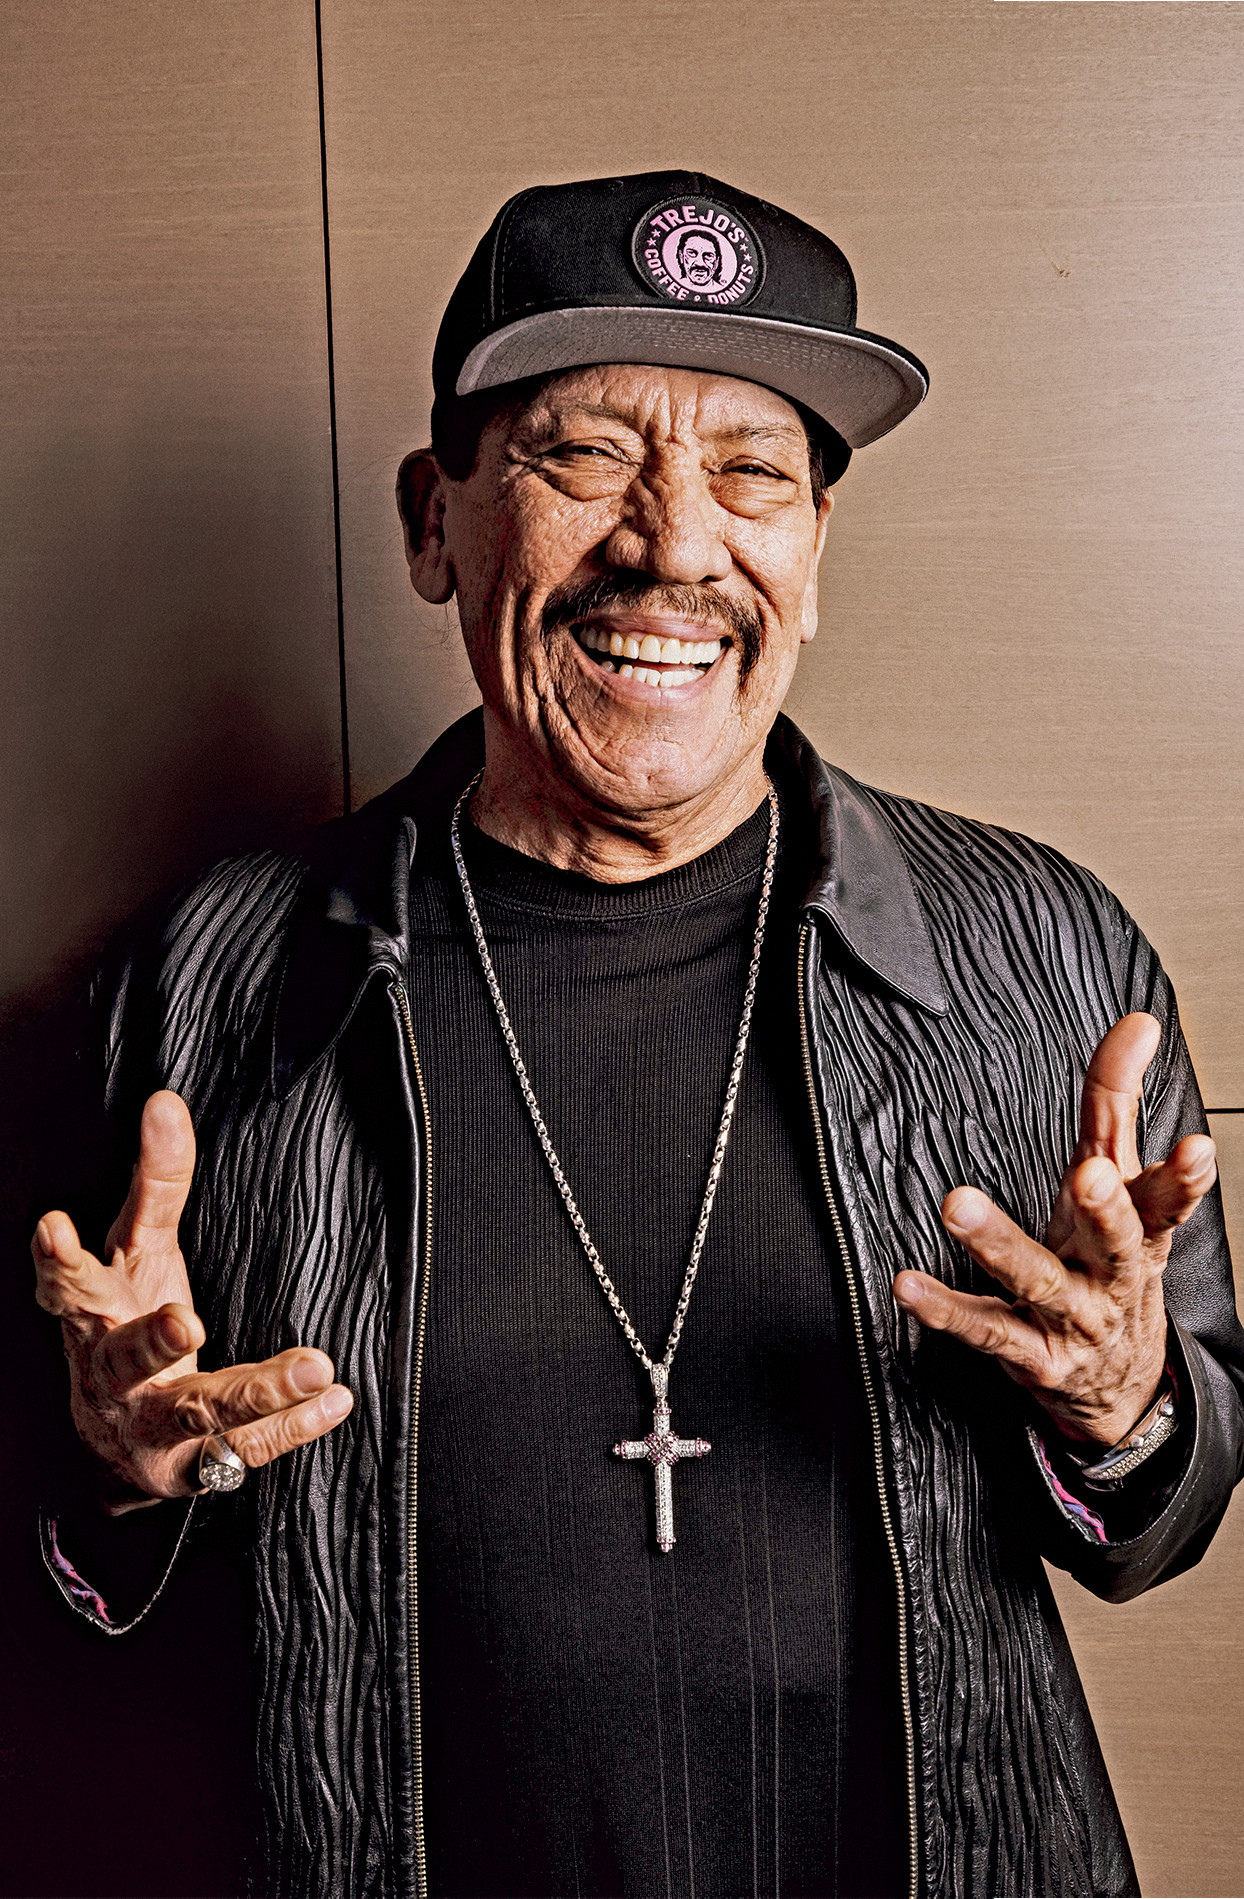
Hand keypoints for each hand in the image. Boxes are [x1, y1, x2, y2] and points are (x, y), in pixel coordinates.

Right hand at [33, 1091, 353, 1509]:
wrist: (111, 1444)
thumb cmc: (126, 1323)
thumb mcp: (137, 1252)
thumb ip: (158, 1182)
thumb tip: (166, 1101)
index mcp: (93, 1315)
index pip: (69, 1283)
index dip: (57, 1260)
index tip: (53, 1228)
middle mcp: (112, 1375)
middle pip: (126, 1356)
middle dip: (152, 1338)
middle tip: (186, 1317)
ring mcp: (148, 1427)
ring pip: (196, 1411)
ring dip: (256, 1391)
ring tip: (313, 1367)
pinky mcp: (186, 1468)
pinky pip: (244, 1449)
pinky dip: (292, 1424)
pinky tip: (333, 1399)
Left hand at [893, 1013, 1216, 1446]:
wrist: (1112, 1380)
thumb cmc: (1106, 1262)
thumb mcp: (1117, 1181)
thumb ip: (1116, 1101)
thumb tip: (1138, 1022)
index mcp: (1139, 1228)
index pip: (1163, 1191)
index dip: (1183, 1173)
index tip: (1194, 1146)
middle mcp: (1112, 1273)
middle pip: (1118, 1239)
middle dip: (1106, 1207)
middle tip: (1088, 1175)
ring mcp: (1074, 1317)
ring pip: (1040, 1280)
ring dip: (998, 1242)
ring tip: (956, 1205)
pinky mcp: (1031, 1353)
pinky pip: (985, 1328)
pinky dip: (944, 1309)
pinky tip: (908, 1285)